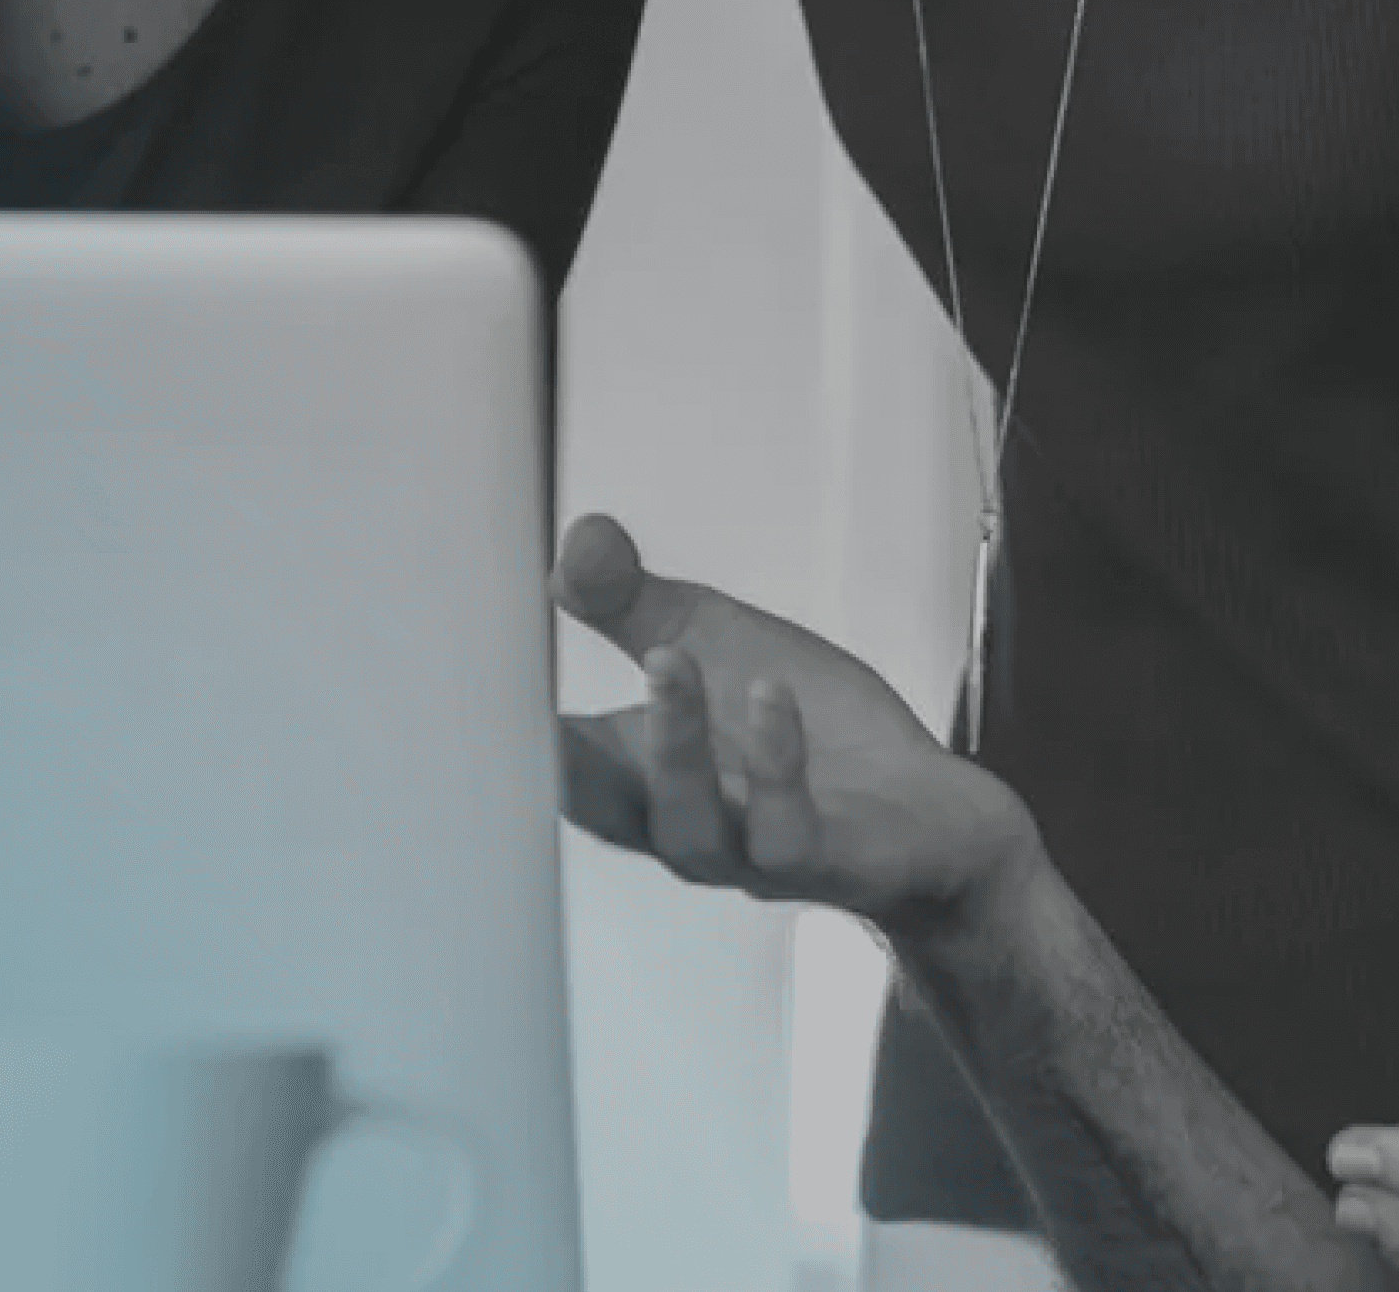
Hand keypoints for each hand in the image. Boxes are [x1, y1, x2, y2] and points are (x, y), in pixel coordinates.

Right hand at [550, 513, 1035, 936]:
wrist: (928, 815)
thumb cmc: (808, 735)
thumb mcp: (711, 642)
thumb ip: (631, 599)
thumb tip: (578, 538)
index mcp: (634, 776)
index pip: (547, 759)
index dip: (502, 725)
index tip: (469, 663)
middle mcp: (676, 825)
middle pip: (597, 808)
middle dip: (562, 753)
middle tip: (535, 690)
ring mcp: (745, 854)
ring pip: (685, 825)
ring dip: (673, 741)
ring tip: (667, 659)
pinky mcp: (820, 861)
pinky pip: (785, 829)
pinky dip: (773, 761)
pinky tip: (769, 694)